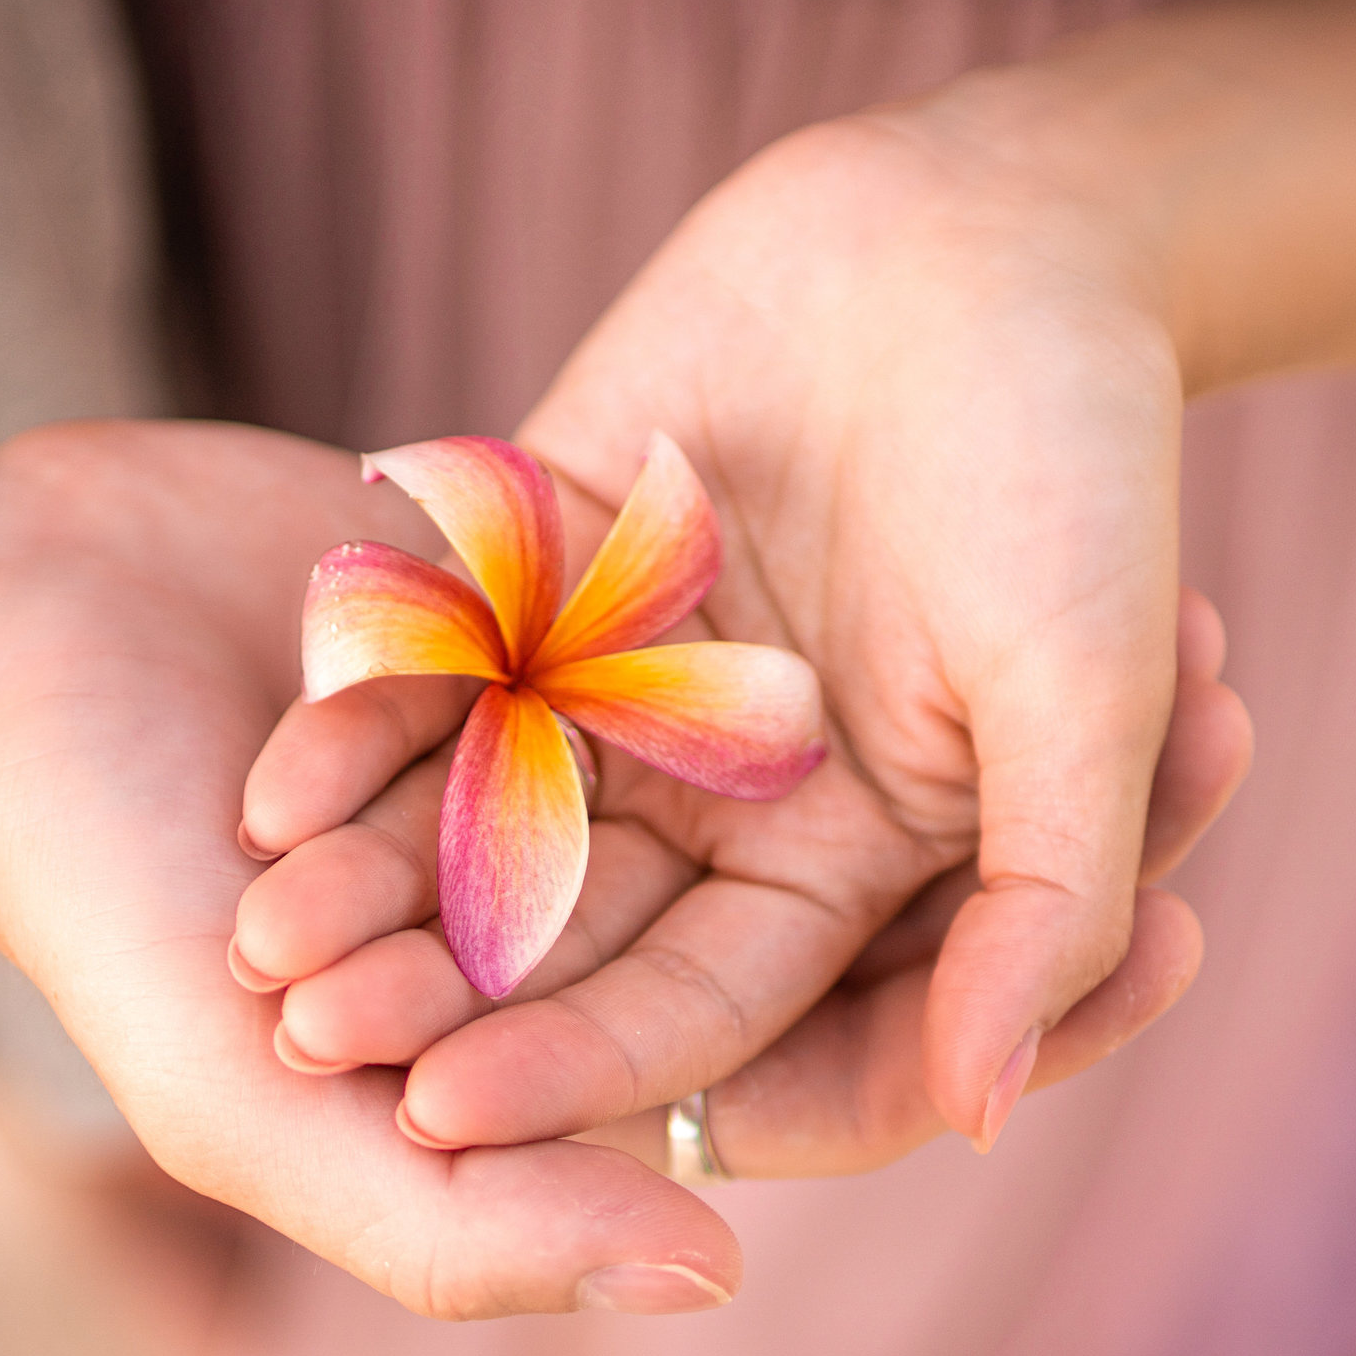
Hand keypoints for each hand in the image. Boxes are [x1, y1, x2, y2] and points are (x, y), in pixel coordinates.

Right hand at [0, 421, 753, 1315]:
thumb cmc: (104, 902)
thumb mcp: (252, 1111)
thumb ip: (463, 1225)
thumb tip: (714, 1282)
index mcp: (501, 1008)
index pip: (618, 1046)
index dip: (515, 1043)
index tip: (344, 1017)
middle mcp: (534, 865)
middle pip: (619, 888)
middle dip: (467, 899)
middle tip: (295, 893)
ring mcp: (527, 719)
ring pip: (592, 749)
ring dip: (451, 769)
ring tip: (285, 781)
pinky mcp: (508, 594)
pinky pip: (559, 610)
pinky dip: (460, 642)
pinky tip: (361, 653)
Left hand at [235, 108, 1251, 1166]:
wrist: (992, 232)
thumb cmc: (1079, 461)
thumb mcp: (1093, 689)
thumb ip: (1047, 898)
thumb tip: (985, 1107)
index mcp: (844, 858)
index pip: (699, 1008)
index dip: (581, 1068)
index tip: (452, 1123)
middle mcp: (717, 794)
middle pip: (562, 930)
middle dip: (440, 992)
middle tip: (312, 1045)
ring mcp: (621, 683)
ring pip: (477, 812)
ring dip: (372, 878)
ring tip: (261, 944)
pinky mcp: (544, 573)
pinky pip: (440, 663)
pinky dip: (359, 721)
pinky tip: (272, 787)